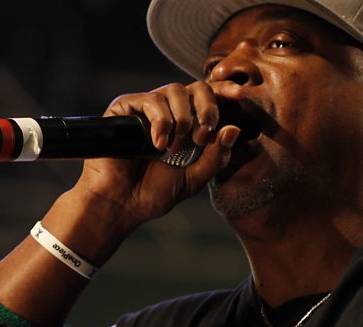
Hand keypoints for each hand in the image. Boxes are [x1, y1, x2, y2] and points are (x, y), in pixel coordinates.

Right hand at [71, 81, 240, 229]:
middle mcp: (168, 112)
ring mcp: (146, 108)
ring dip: (182, 120)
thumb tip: (234, 128)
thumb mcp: (194, 178)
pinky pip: (151, 100)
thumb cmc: (153, 192)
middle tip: (203, 136)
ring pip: (174, 90)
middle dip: (207, 108)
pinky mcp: (125, 108)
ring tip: (174, 148)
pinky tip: (157, 145)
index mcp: (188, 125)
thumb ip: (216, 156)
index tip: (241, 94)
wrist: (122, 203)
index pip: (209, 99)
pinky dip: (161, 122)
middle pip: (195, 88)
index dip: (224, 91)